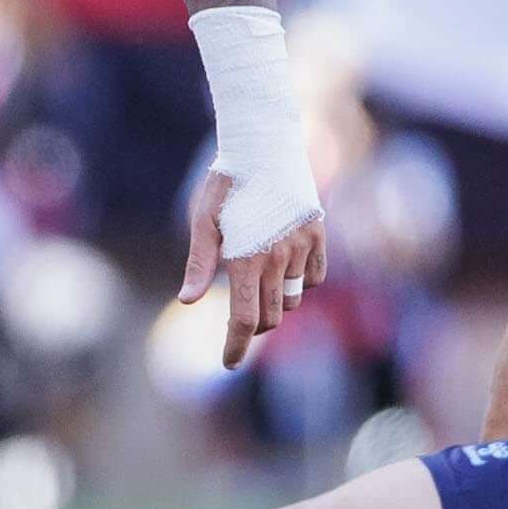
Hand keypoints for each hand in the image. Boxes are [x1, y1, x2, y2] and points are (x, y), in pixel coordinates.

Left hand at [182, 170, 327, 370]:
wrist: (264, 146)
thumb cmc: (226, 184)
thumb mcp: (204, 222)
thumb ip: (200, 264)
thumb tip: (188, 302)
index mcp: (246, 259)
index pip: (245, 319)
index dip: (236, 346)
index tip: (228, 362)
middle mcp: (278, 258)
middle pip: (269, 316)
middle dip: (252, 325)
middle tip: (238, 320)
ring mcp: (302, 248)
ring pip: (292, 300)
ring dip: (275, 303)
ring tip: (259, 285)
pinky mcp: (318, 236)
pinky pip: (314, 278)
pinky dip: (301, 283)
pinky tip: (284, 268)